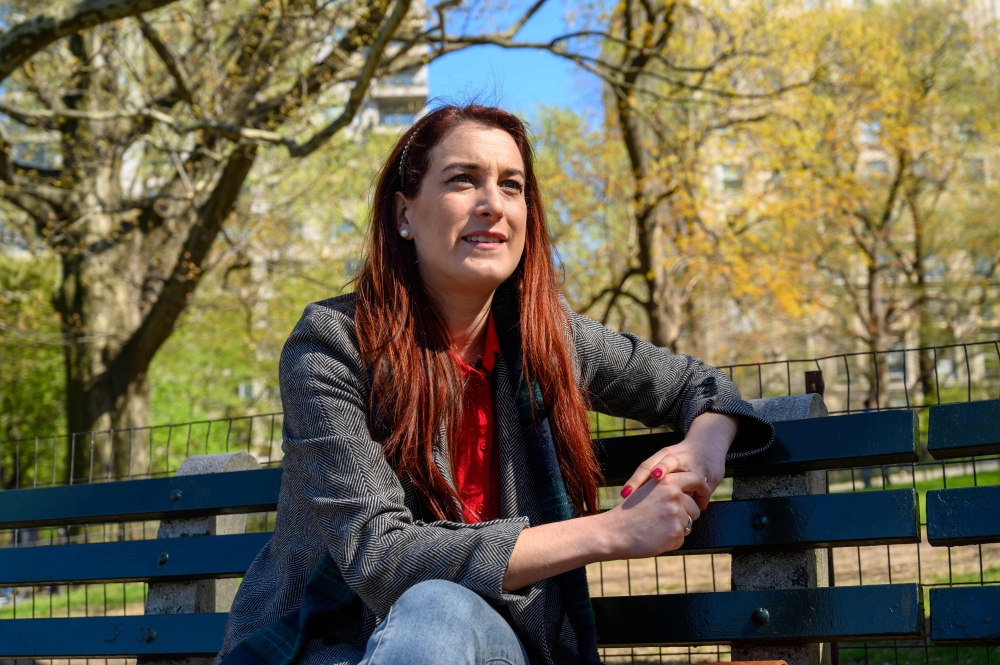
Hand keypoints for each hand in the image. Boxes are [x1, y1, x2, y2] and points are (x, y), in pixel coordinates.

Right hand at [598, 471, 707, 558]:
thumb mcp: (647, 491)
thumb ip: (667, 488)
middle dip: (686, 516)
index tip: (701, 498)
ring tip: (655, 528)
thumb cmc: (628, 513)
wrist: (613, 532)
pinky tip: (654, 537)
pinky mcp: (676, 532)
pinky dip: (670, 541)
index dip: (701, 489)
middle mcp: (675, 495)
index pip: (696, 479)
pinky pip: (681, 539)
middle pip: (695, 508)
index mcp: (667, 481)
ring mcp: (677, 514)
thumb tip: (689, 491)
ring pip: (689, 524)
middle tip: (665, 521)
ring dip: (676, 529)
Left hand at [620, 412, 737, 509]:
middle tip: (652, 480)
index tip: (625, 494)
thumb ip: (652, 480)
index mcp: (663, 454)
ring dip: (684, 484)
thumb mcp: (666, 462)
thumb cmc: (681, 459)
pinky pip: (705, 486)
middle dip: (659, 471)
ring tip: (678, 495)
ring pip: (689, 472)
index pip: (646, 466)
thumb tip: (632, 503)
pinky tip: (699, 506)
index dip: (636, 480)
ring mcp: (696, 465)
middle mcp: (679, 457)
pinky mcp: (710, 473)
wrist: (709, 442)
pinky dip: (702, 496)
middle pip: (667, 461)